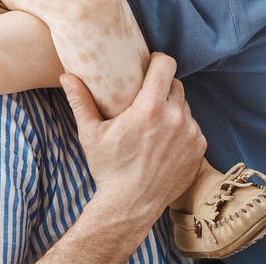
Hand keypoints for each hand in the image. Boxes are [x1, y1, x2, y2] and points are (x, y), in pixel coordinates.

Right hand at [61, 52, 205, 217]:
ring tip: (155, 121)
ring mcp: (191, 134)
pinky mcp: (199, 149)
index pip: (166, 65)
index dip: (158, 60)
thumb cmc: (109, 168)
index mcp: (149, 108)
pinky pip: (193, 126)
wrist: (131, 205)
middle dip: (162, 86)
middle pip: (175, 84)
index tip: (148, 65)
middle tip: (146, 97)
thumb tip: (66, 76)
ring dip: (172, 108)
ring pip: (185, 106)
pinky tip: (165, 140)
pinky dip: (182, 128)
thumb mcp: (90, 134)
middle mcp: (175, 118)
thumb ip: (80, 101)